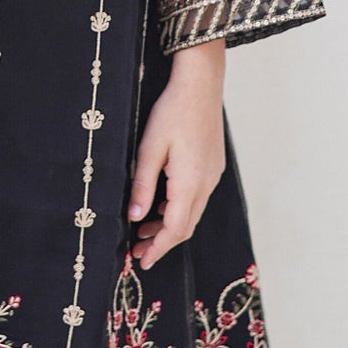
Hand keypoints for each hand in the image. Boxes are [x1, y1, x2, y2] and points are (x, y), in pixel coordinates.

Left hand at [126, 40, 226, 266]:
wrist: (200, 84)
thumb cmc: (173, 112)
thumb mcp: (149, 149)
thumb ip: (143, 186)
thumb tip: (135, 217)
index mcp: (191, 183)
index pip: (175, 229)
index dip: (158, 248)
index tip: (142, 262)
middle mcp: (206, 183)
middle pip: (185, 225)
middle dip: (162, 242)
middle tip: (138, 251)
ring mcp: (212, 174)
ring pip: (191, 212)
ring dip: (169, 224)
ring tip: (142, 229)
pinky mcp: (211, 165)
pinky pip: (195, 196)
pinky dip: (177, 208)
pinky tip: (160, 205)